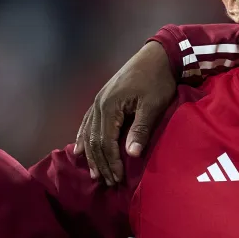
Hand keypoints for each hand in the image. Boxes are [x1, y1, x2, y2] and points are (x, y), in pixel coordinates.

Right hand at [74, 41, 175, 184]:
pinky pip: (88, 122)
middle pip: (94, 140)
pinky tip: (80, 149)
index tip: (118, 178)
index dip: (111, 162)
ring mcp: (98, 100)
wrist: (158, 55)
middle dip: (101, 163)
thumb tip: (131, 154)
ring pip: (88, 132)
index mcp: (109, 106)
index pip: (105, 142)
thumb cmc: (158, 80)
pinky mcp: (103, 97)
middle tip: (109, 182)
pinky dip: (83, 138)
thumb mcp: (153, 105)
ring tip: (96, 173)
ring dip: (92, 154)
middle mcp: (98, 104)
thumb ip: (141, 129)